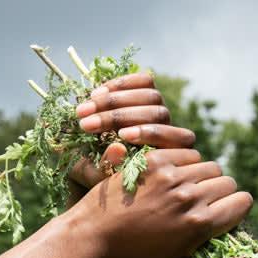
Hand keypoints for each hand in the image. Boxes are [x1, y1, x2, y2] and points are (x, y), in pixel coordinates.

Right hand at [67, 72, 195, 197]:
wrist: (83, 159)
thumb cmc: (93, 176)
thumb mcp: (94, 178)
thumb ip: (106, 168)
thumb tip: (119, 148)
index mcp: (169, 158)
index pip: (176, 140)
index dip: (150, 135)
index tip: (121, 136)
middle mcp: (169, 131)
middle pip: (158, 114)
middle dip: (118, 118)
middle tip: (86, 126)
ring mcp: (159, 109)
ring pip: (151, 95)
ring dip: (114, 101)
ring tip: (82, 111)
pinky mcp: (146, 91)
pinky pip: (143, 80)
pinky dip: (119, 84)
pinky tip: (94, 95)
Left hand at [73, 147, 252, 257]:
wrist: (93, 237)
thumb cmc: (130, 257)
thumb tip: (211, 250)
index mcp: (199, 225)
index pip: (242, 202)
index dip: (236, 207)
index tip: (225, 210)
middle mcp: (190, 198)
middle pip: (226, 181)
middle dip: (219, 191)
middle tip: (202, 198)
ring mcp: (172, 176)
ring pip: (207, 164)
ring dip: (200, 174)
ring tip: (185, 185)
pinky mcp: (154, 160)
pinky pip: (184, 152)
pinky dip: (182, 161)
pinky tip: (169, 173)